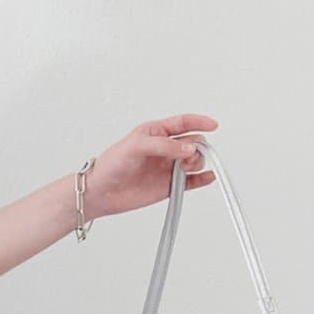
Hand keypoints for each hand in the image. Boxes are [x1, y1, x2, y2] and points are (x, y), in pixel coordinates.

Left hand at [81, 114, 220, 218]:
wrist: (100, 192)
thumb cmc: (111, 164)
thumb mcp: (136, 145)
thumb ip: (163, 145)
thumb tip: (188, 148)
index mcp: (156, 132)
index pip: (183, 123)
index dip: (199, 122)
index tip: (213, 125)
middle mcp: (164, 149)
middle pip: (194, 142)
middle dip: (197, 146)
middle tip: (187, 156)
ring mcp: (167, 168)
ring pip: (194, 161)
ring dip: (198, 162)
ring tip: (186, 168)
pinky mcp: (167, 186)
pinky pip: (191, 182)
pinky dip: (202, 180)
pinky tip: (208, 177)